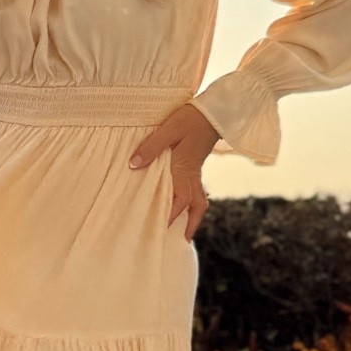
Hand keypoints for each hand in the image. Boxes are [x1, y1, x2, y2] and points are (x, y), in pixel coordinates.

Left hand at [128, 102, 217, 240]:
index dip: (172, 214)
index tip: (162, 228)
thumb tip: (134, 165)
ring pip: (199, 199)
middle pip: (196, 205)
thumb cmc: (190, 118)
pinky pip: (196, 188)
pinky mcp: (197, 163)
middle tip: (183, 240)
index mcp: (184, 167)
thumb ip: (151, 147)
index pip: (180, 198)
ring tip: (186, 228)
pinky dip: (192, 201)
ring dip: (193, 215)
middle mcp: (192, 173)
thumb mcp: (168, 130)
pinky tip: (184, 202)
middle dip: (190, 224)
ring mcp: (197, 169)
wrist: (216, 109)